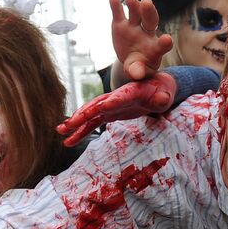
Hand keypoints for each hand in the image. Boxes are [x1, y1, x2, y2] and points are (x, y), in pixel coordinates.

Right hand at [57, 73, 177, 146]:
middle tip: (68, 125)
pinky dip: (81, 131)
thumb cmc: (162, 90)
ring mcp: (110, 106)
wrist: (157, 87)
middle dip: (82, 115)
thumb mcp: (166, 94)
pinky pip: (92, 122)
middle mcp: (116, 98)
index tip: (97, 110)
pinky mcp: (109, 113)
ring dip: (76, 124)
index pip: (117, 97)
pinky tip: (69, 140)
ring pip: (90, 115)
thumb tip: (162, 100)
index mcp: (130, 92)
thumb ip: (163, 98)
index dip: (109, 103)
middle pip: (96, 106)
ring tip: (61, 132)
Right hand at [112, 0, 172, 81]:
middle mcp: (147, 33)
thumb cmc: (139, 67)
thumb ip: (138, 71)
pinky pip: (119, 13)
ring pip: (136, 13)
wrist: (131, 60)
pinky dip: (116, 6)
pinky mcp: (120, 24)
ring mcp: (133, 27)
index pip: (162, 45)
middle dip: (149, 12)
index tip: (167, 40)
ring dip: (134, 5)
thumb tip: (135, 73)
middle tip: (147, 3)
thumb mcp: (138, 72)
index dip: (165, 43)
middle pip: (151, 20)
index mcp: (155, 48)